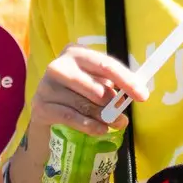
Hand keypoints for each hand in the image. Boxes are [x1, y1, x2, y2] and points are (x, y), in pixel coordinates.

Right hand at [29, 45, 147, 140]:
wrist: (47, 113)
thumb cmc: (77, 94)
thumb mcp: (95, 84)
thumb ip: (112, 87)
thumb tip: (136, 94)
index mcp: (76, 53)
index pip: (106, 65)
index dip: (126, 81)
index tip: (142, 96)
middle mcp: (59, 65)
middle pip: (96, 88)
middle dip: (114, 105)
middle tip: (123, 117)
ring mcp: (47, 85)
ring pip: (84, 104)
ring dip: (104, 118)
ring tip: (114, 125)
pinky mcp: (41, 105)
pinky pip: (71, 117)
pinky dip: (89, 126)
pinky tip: (100, 130)